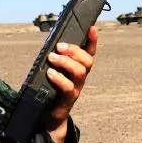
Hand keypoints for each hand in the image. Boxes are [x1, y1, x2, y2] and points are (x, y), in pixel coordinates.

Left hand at [43, 26, 96, 142]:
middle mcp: (81, 77)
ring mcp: (77, 87)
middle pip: (87, 60)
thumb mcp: (55, 70)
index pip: (90, 52)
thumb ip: (56, 59)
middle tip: (60, 46)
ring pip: (80, 72)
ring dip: (66, 62)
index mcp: (79, 67)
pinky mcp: (68, 98)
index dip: (92, 40)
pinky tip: (50, 73)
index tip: (91, 28)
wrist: (50, 115)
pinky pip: (68, 87)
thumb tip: (49, 43)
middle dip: (75, 50)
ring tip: (52, 57)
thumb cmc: (52, 88)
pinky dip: (59, 78)